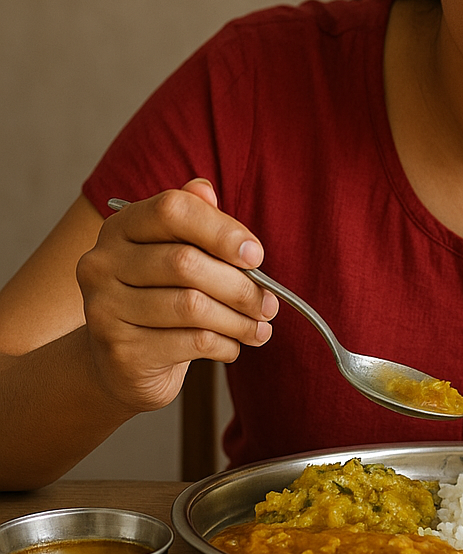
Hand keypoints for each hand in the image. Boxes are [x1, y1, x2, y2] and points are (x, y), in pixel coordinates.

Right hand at [75, 178, 277, 411]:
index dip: (222, 230)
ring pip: (191, 306)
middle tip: (269, 303)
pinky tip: (234, 347)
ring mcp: (104, 309)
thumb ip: (196, 219)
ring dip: (238, 320)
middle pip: (186, 262)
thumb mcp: (178, 252)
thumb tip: (207, 190)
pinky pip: (190, 342)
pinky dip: (224, 344)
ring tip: (260, 328)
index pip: (173, 210)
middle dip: (240, 285)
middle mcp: (102, 263)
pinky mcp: (120, 351)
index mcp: (121, 227)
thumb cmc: (162, 296)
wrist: (123, 362)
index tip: (256, 255)